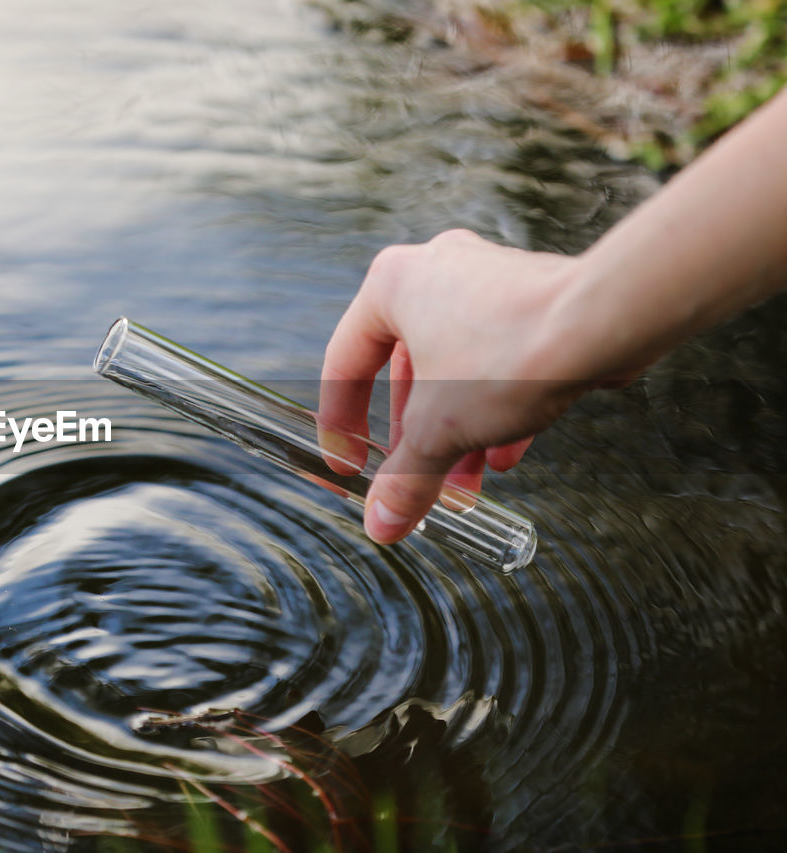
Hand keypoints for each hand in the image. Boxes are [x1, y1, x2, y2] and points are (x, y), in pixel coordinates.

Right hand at [319, 230, 589, 543]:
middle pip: (405, 374)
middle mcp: (435, 274)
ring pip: (455, 372)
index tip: (350, 467)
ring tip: (463, 486)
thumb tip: (382, 522)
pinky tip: (503, 455)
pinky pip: (498, 363)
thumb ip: (405, 478)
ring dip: (455, 433)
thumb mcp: (439, 431)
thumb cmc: (511, 353)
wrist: (606, 322)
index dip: (341, 426)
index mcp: (391, 286)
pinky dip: (494, 411)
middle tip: (413, 482)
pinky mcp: (530, 303)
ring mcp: (485, 285)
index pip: (345, 365)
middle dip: (415, 440)